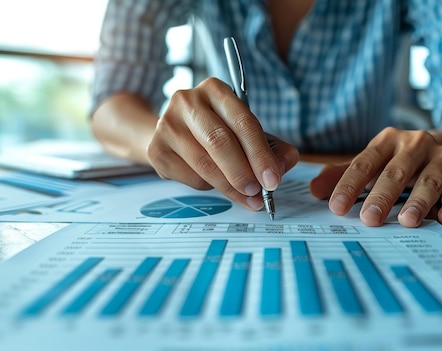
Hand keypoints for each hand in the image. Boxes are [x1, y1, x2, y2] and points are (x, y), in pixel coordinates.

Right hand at [147, 78, 298, 209]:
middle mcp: (187, 101)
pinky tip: (215, 183)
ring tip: (246, 196)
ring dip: (229, 187)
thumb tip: (284, 163)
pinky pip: (190, 177)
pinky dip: (209, 187)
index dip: (260, 154)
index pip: (243, 122)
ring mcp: (167, 124)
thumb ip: (271, 146)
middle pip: (220, 142)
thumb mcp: (245, 132)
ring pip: (205, 164)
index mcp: (215, 90)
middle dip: (243, 173)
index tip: (272, 179)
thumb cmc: (215, 130)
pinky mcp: (157, 149)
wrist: (172, 132)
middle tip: (258, 193)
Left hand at [309, 127, 441, 226]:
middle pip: (397, 170)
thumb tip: (314, 190)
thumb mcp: (372, 162)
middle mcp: (417, 144)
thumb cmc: (400, 160)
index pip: (365, 162)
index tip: (336, 207)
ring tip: (407, 221)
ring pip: (431, 178)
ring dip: (419, 200)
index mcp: (388, 140)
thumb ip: (342, 175)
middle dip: (383, 195)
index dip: (349, 185)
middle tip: (370, 219)